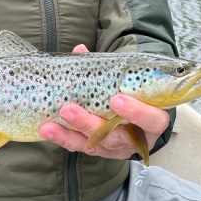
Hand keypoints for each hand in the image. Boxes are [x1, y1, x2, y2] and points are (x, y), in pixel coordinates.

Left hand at [39, 44, 169, 159]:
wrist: (135, 118)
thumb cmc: (133, 95)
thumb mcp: (129, 83)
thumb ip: (108, 68)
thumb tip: (80, 50)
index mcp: (153, 121)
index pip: (153, 121)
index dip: (137, 113)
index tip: (117, 99)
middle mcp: (136, 138)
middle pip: (115, 137)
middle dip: (90, 124)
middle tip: (69, 109)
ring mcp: (116, 148)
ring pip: (94, 144)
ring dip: (70, 133)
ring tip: (49, 125)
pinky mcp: (99, 151)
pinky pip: (80, 147)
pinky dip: (63, 138)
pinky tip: (47, 129)